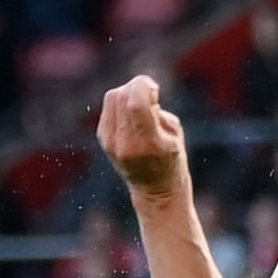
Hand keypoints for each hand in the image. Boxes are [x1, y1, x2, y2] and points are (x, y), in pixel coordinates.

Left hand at [97, 75, 189, 202]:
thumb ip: (157, 110)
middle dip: (137, 88)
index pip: (136, 102)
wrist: (155, 191)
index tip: (156, 91)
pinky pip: (109, 107)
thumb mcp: (175, 134)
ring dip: (128, 93)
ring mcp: (111, 142)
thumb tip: (141, 92)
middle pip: (122, 95)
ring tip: (142, 105)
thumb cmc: (172, 160)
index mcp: (149, 143)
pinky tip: (133, 115)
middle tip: (152, 97)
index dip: (144, 86)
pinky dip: (121, 104)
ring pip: (112, 97)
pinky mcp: (103, 138)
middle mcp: (126, 143)